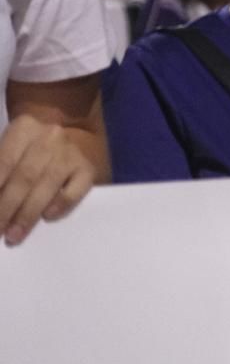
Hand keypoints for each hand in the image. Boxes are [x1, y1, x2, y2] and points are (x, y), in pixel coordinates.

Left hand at [0, 115, 96, 245]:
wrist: (73, 135)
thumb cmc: (31, 149)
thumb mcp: (12, 149)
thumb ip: (3, 171)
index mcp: (24, 128)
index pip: (4, 162)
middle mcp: (50, 136)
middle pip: (25, 176)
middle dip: (7, 208)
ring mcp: (72, 152)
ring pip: (48, 184)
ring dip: (28, 213)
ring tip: (15, 235)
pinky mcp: (88, 168)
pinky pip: (75, 189)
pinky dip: (61, 204)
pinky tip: (48, 217)